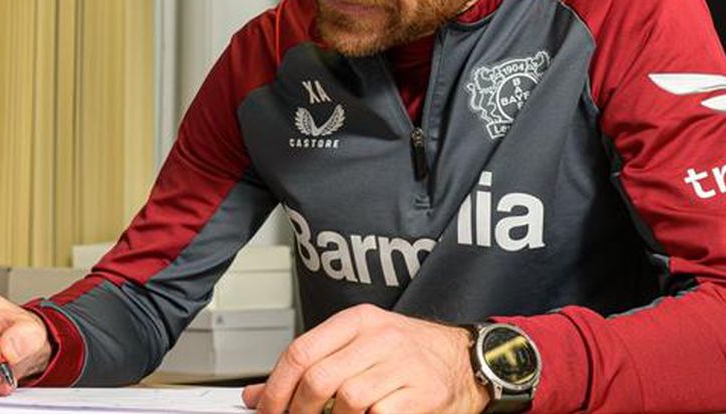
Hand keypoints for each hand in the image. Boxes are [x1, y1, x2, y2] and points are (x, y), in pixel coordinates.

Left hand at [242, 304, 489, 413]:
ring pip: (347, 401)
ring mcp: (402, 365)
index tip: (265, 410)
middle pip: (318, 379)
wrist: (466, 361)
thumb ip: (312, 366)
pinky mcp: (421, 394)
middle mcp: (380, 337)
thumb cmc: (409, 355)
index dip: (275, 388)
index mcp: (358, 320)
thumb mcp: (359, 347)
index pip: (300, 351)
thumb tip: (259, 395)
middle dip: (297, 412)